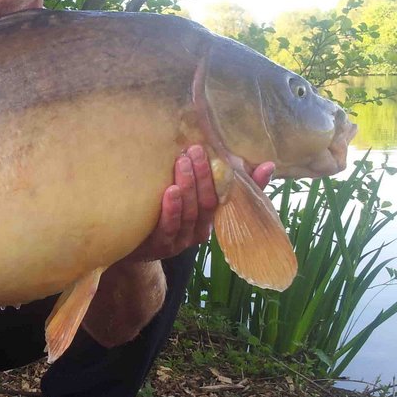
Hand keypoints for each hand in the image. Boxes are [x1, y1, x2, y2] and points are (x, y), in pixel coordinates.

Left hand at [124, 145, 274, 262]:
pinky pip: (169, 227)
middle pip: (207, 203)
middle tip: (196, 150)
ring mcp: (179, 240)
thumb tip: (267, 164)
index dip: (237, 181)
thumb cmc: (162, 214)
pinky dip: (171, 208)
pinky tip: (170, 190)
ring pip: (190, 213)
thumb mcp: (189, 195)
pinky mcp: (159, 246)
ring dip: (188, 186)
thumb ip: (218, 180)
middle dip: (204, 175)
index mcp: (209, 219)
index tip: (236, 159)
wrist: (128, 243)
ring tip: (182, 161)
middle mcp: (198, 231)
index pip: (228, 198)